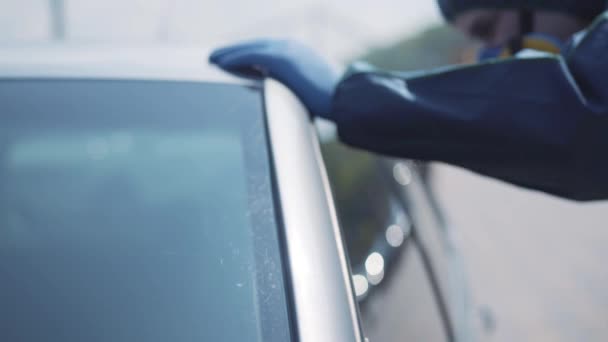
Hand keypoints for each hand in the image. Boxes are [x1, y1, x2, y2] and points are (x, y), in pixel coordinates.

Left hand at [209, 39, 338, 117]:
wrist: (346, 101)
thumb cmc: (333, 104)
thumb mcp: (311, 94)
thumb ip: (296, 93)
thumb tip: (290, 106)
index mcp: (300, 54)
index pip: (268, 50)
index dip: (248, 54)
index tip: (234, 61)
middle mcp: (293, 47)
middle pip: (256, 46)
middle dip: (235, 51)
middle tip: (216, 56)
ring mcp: (288, 51)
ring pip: (250, 48)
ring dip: (229, 53)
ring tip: (213, 60)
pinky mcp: (282, 59)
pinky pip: (251, 56)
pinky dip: (234, 59)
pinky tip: (221, 64)